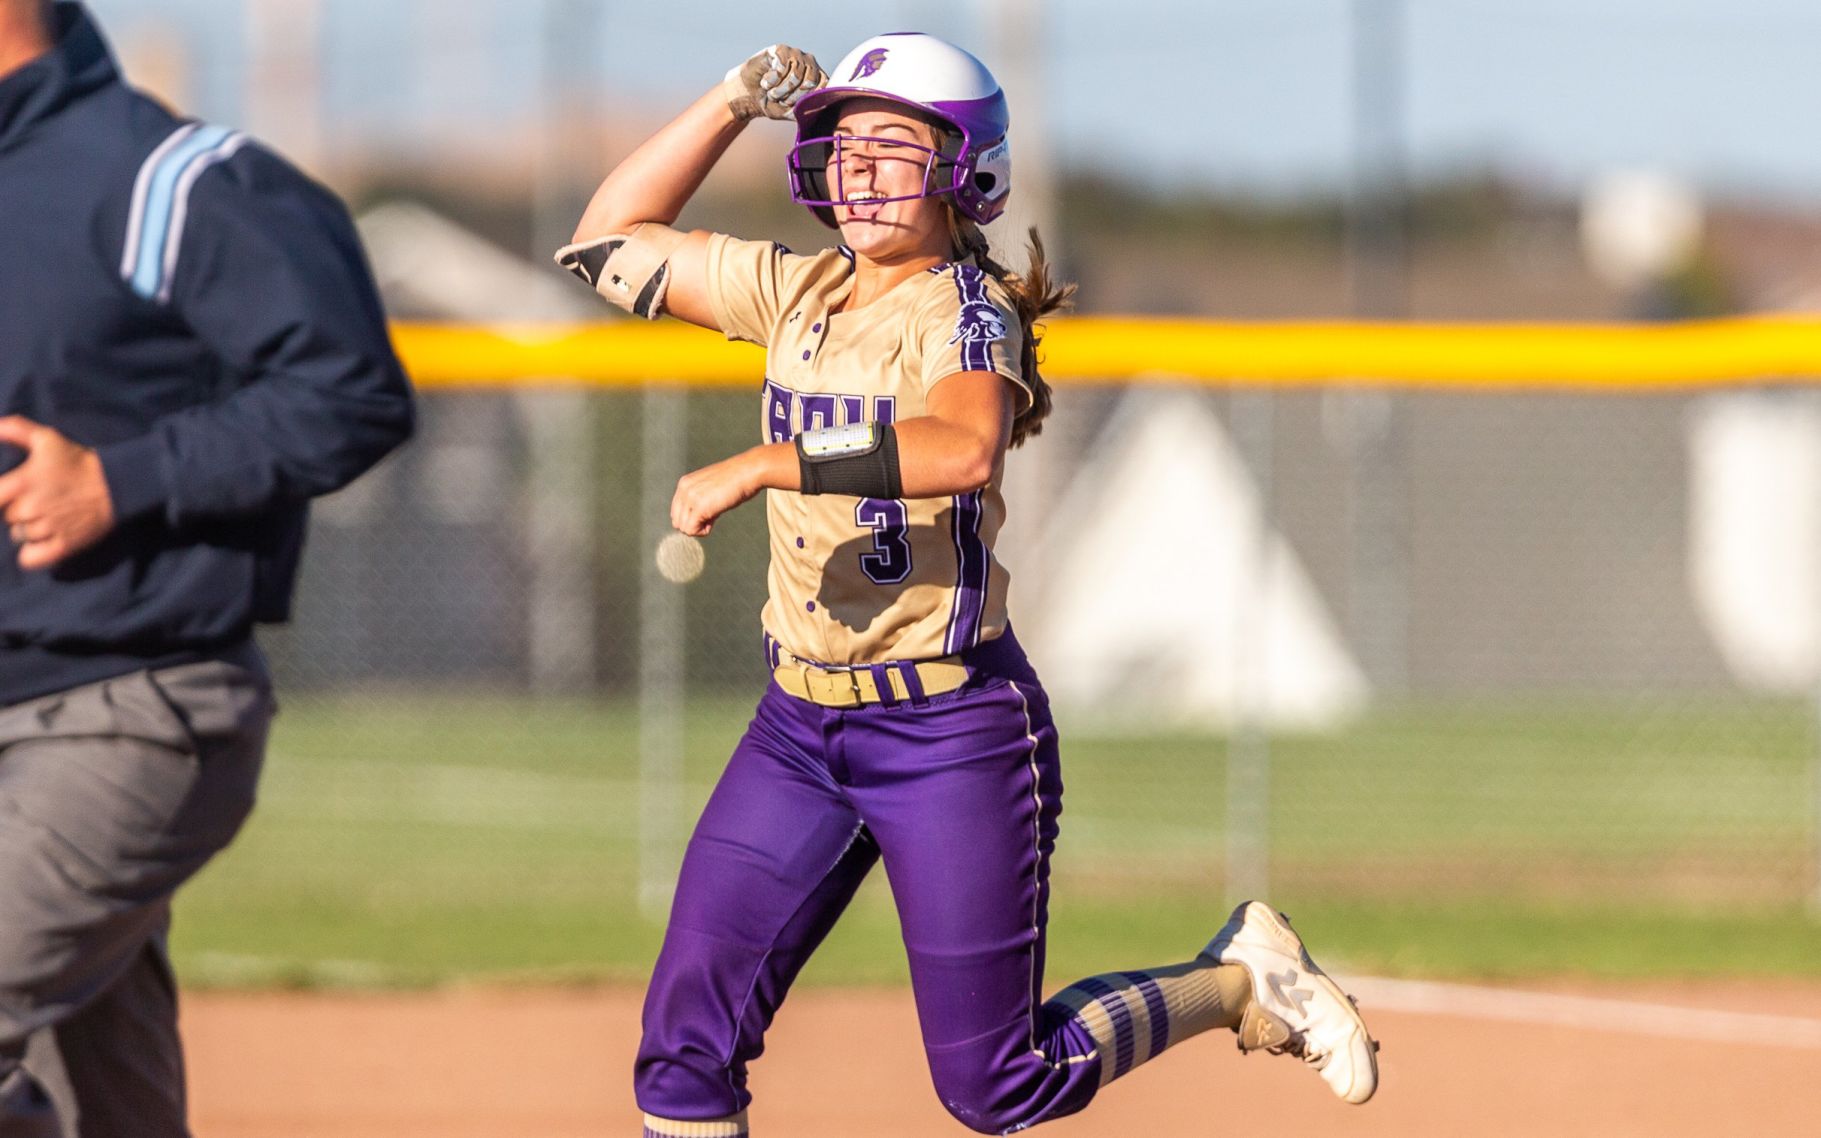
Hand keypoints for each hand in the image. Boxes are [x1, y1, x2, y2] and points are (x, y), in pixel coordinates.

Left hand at [0, 416, 116, 569]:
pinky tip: (40, 542)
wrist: (116, 484)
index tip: (10, 494)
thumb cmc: (78, 461)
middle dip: (16, 510)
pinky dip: (30, 553)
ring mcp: (47, 529)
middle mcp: (30, 508)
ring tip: (45, 517)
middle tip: (36, 501)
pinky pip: (30, 558)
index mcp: (21, 483)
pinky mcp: (62, 546)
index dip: (1, 497)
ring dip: (26, 529)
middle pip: (6, 518)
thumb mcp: (47, 438)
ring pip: (18, 536)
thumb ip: (14, 429)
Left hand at [671, 450, 763, 536]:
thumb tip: (696, 520)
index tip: (708, 511)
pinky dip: (703, 531)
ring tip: (714, 515)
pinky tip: (714, 520)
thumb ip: (698, 500)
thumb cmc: (737, 479)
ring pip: (684, 527)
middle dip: (694, 523)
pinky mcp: (699, 507)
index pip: (676, 511)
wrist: (748, 472)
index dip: (692, 517)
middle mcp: (684, 489)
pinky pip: (691, 530)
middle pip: (678, 521)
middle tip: (711, 515)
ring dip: (699, 527)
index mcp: (685, 483)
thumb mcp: (711, 488)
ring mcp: (690, 498)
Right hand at [723, 44, 825, 122]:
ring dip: (779, 90)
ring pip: (795, 75)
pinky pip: (781, 67)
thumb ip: (808, 109)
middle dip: (792, 97)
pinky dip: (770, 81)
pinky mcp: (781, 49)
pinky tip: (766, 81)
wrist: (749, 96)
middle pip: (810, 82)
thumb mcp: (792, 112)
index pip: (823, 87)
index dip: (805, 100)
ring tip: (772, 91)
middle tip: (780, 99)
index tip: (792, 105)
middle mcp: (810, 64)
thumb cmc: (773, 104)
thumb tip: (820, 105)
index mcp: (818, 78)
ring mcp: (796, 54)